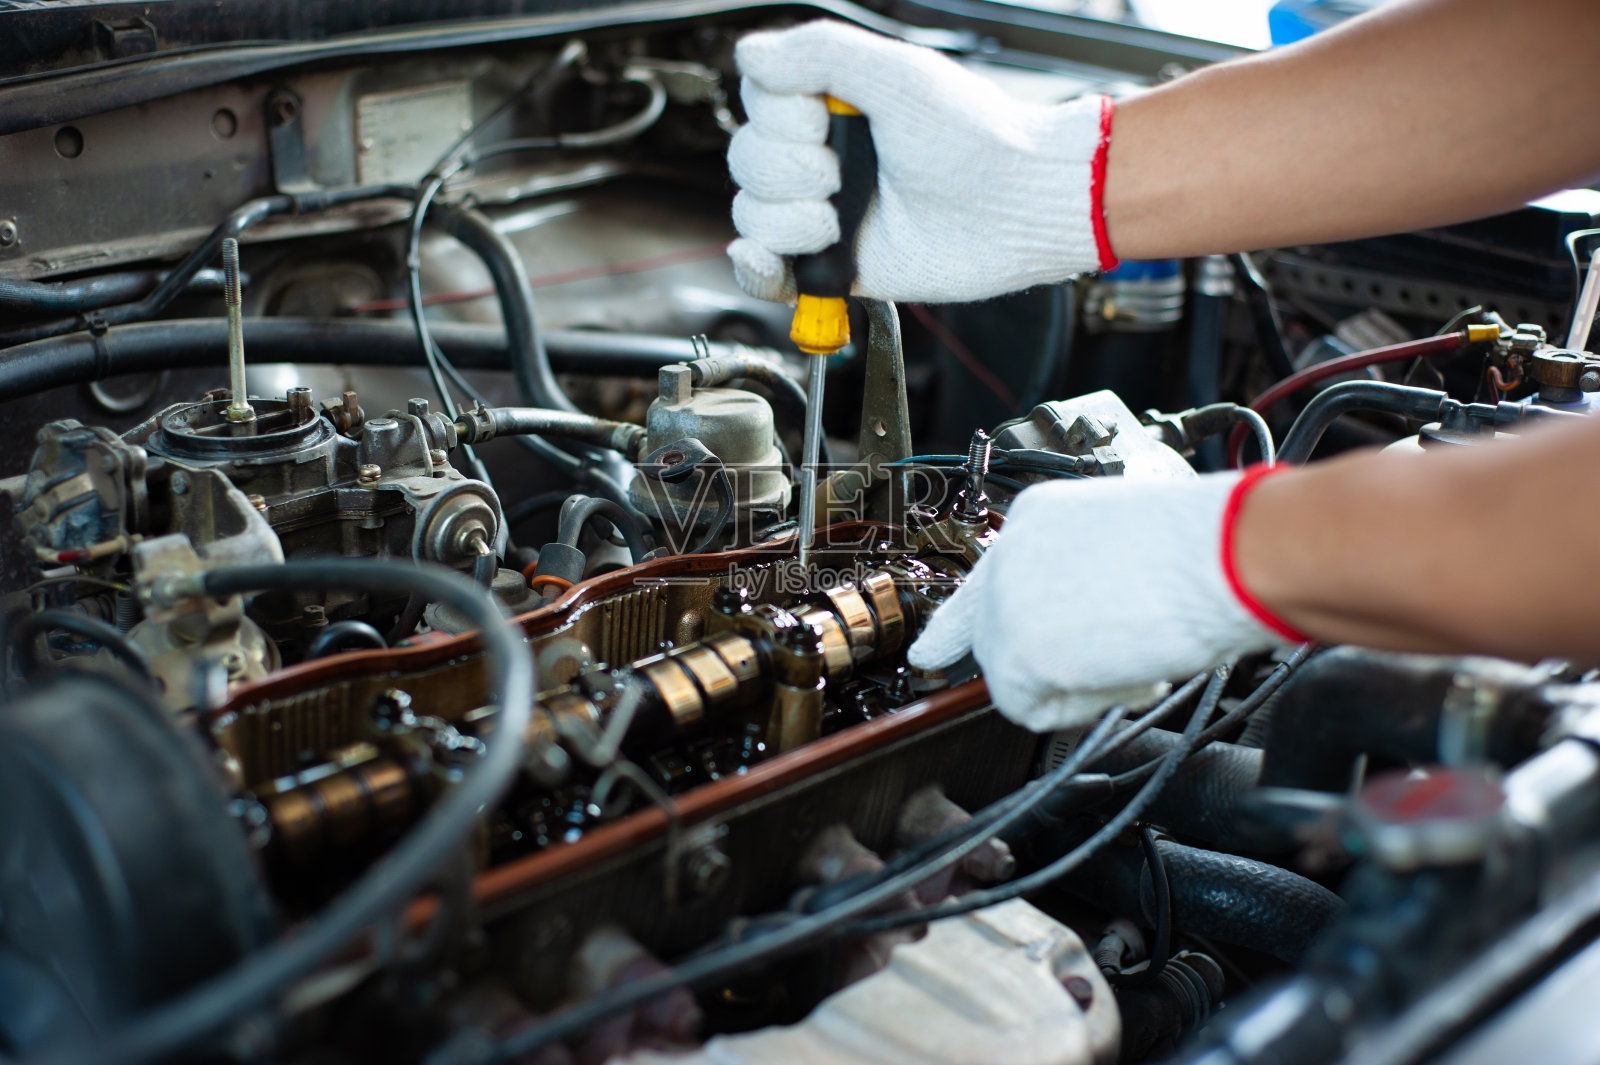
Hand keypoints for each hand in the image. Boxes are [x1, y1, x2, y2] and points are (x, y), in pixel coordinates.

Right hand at [726, 20, 1116, 304]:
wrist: (1013, 207)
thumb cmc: (972, 137)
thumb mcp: (896, 74)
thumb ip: (819, 53)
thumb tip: (749, 54)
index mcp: (830, 104)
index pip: (758, 103)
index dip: (782, 118)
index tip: (826, 120)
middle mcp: (823, 156)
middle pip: (748, 161)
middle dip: (788, 172)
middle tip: (842, 175)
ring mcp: (824, 213)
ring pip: (751, 215)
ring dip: (788, 220)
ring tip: (838, 220)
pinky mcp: (834, 266)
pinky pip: (764, 274)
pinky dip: (756, 269)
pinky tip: (769, 259)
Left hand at [907, 469, 1303, 731]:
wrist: (1227, 555)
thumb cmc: (1209, 549)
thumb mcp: (1126, 547)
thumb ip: (1080, 580)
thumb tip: (1079, 627)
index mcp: (1037, 519)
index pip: (986, 581)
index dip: (956, 627)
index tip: (929, 656)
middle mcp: (1009, 555)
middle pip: (997, 638)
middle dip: (1046, 665)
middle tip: (1110, 659)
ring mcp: (1005, 603)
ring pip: (1019, 677)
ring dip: (1079, 682)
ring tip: (1137, 649)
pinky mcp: (1015, 651)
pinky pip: (1033, 708)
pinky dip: (1080, 705)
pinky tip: (1125, 670)